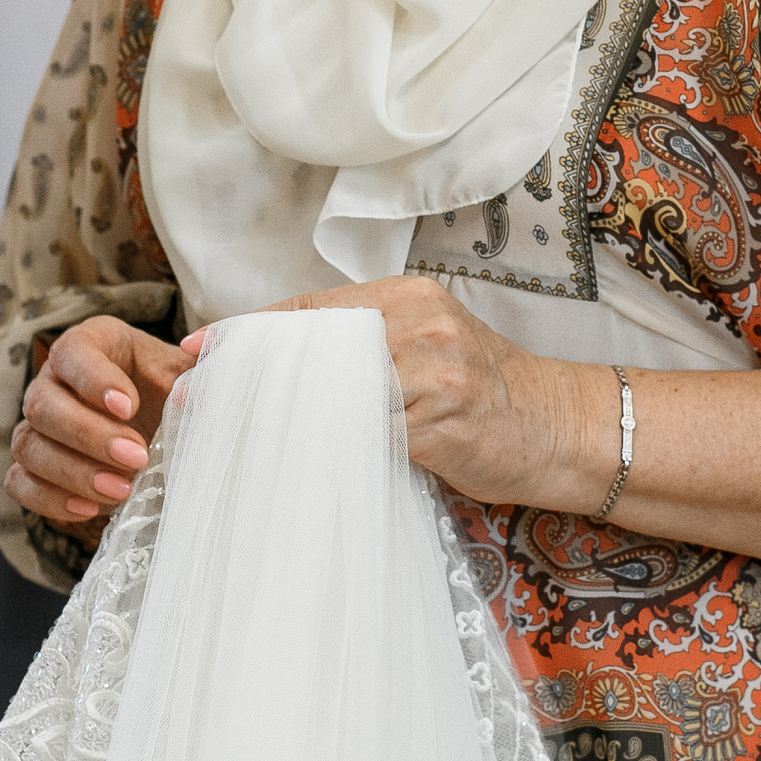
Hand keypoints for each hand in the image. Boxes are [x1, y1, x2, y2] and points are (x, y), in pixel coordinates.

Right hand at [5, 315, 194, 526]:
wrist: (163, 431)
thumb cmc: (174, 393)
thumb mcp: (190, 376)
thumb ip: (200, 373)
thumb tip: (188, 393)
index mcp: (91, 344)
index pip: (73, 352)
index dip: (94, 380)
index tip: (129, 407)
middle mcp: (54, 380)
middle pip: (42, 403)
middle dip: (88, 435)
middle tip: (136, 456)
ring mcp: (37, 425)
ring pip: (27, 445)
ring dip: (72, 472)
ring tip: (121, 489)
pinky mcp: (33, 465)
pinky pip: (19, 482)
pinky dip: (49, 498)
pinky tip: (90, 508)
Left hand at [232, 276, 587, 505]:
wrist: (562, 427)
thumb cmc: (483, 396)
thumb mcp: (421, 351)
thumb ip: (361, 349)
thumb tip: (276, 370)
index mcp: (404, 295)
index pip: (309, 307)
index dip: (249, 332)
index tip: (198, 351)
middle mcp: (418, 319)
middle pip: (311, 345)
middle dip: (252, 376)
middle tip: (200, 401)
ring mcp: (433, 367)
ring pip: (331, 391)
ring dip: (281, 419)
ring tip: (237, 439)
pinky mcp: (442, 419)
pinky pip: (367, 434)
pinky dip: (328, 450)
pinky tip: (296, 464)